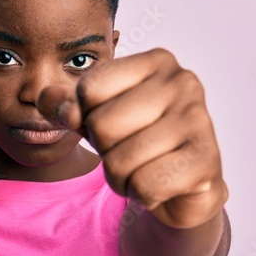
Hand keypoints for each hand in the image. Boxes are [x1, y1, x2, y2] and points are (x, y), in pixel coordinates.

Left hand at [37, 47, 226, 228]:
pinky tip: (160, 186)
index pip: (89, 88)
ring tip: (143, 170)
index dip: (88, 117)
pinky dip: (143, 194)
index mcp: (157, 61)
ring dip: (122, 178)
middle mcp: (183, 83)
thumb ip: (66, 105)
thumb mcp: (95, 118)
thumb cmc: (138, 142)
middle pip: (102, 125)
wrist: (180, 187)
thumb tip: (50, 101)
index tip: (113, 125)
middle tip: (129, 153)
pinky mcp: (206, 161)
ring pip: (121, 160)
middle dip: (105, 152)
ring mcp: (199, 120)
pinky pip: (146, 185)